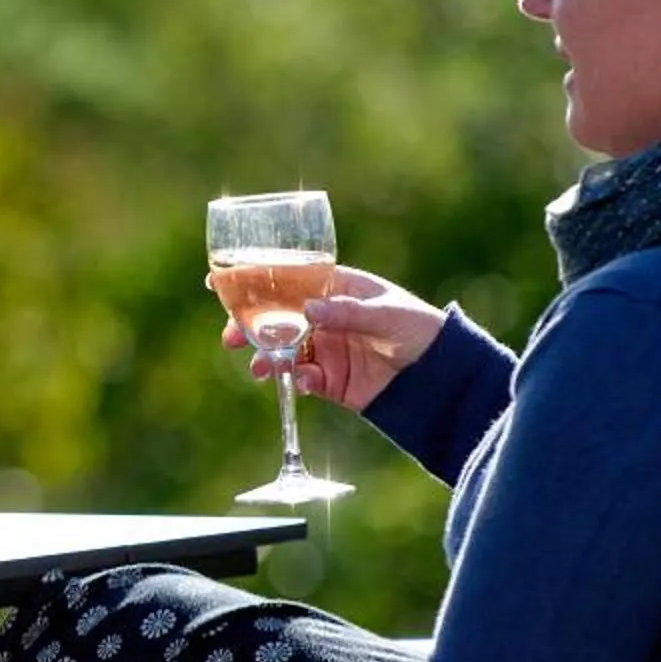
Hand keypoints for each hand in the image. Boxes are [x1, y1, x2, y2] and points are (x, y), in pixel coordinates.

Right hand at [212, 264, 443, 413]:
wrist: (441, 378)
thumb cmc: (419, 330)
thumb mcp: (387, 315)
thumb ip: (347, 313)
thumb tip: (308, 309)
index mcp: (336, 289)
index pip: (288, 280)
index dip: (255, 280)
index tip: (219, 281)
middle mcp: (325, 317)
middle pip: (275, 317)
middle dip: (250, 326)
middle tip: (231, 337)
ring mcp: (325, 349)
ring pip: (282, 350)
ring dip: (266, 357)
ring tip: (259, 367)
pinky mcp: (331, 380)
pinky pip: (302, 379)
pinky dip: (294, 381)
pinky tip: (301, 382)